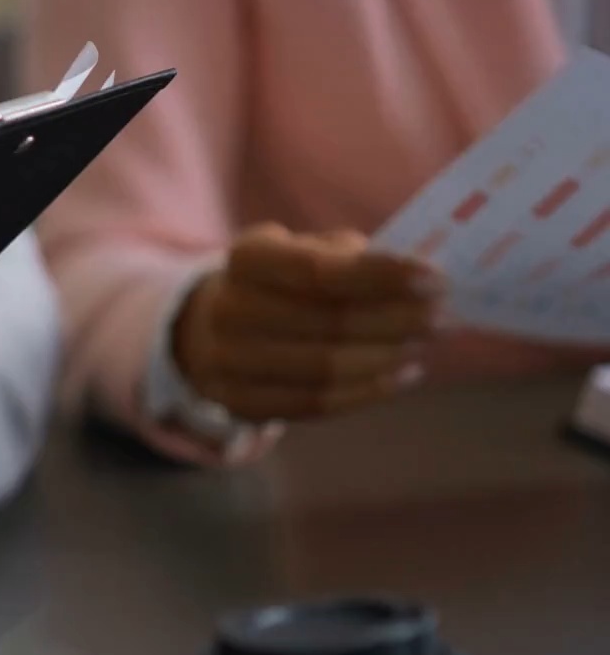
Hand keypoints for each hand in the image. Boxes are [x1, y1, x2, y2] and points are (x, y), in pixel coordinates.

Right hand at [174, 224, 442, 421]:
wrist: (210, 328)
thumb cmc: (282, 283)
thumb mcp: (306, 251)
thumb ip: (355, 260)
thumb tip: (422, 281)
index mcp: (247, 258)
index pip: (321, 271)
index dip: (383, 276)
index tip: (436, 279)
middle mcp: (228, 309)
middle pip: (329, 322)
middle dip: (396, 320)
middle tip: (443, 318)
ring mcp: (228, 362)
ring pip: (324, 368)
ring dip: (387, 357)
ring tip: (424, 346)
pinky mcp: (240, 403)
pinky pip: (314, 403)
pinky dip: (367, 391)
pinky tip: (402, 375)